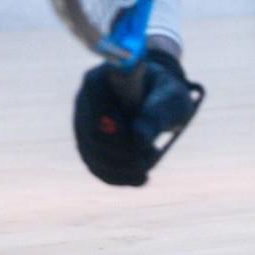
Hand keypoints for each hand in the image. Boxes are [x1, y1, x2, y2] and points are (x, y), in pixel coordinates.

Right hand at [73, 49, 203, 185]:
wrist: (160, 99)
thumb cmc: (167, 93)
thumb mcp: (171, 98)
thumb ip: (157, 113)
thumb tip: (138, 138)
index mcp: (103, 77)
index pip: (96, 99)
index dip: (116, 123)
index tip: (141, 135)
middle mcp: (85, 100)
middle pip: (94, 136)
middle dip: (127, 152)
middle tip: (154, 152)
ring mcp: (83, 125)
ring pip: (94, 157)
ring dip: (127, 167)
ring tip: (153, 156)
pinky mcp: (88, 146)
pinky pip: (97, 169)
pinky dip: (121, 177)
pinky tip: (141, 176)